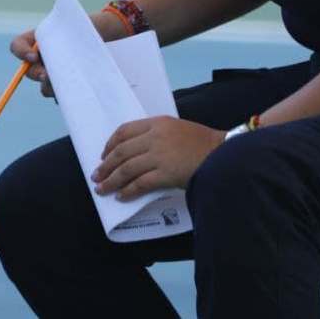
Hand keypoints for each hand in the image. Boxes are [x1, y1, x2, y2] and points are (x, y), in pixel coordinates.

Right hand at [10, 11, 131, 98]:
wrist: (105, 37)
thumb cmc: (86, 27)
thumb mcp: (71, 23)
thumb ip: (59, 33)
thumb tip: (47, 52)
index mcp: (37, 40)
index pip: (17, 46)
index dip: (20, 52)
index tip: (33, 56)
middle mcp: (41, 59)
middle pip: (29, 71)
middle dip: (38, 74)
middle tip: (48, 76)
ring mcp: (53, 74)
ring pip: (43, 88)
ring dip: (51, 87)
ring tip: (67, 84)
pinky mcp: (66, 87)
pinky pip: (60, 97)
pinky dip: (66, 96)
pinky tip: (77, 91)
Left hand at [92, 117, 224, 200]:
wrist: (223, 153)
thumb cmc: (202, 143)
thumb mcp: (177, 128)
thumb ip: (156, 135)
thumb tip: (136, 151)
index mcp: (157, 123)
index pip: (124, 131)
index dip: (110, 144)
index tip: (103, 154)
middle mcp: (155, 137)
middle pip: (122, 151)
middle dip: (106, 165)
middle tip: (97, 176)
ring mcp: (159, 155)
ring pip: (127, 169)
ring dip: (112, 180)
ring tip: (102, 189)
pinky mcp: (166, 174)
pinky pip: (140, 183)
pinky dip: (128, 190)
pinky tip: (121, 196)